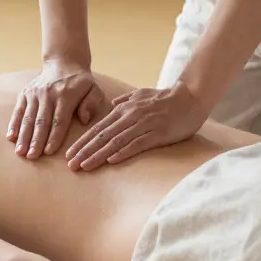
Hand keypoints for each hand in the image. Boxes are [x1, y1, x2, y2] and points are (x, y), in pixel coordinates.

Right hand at [7, 61, 106, 158]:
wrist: (63, 63)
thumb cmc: (81, 82)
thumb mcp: (94, 88)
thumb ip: (92, 103)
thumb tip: (84, 119)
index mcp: (66, 96)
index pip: (59, 120)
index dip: (53, 137)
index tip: (48, 151)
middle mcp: (48, 95)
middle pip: (41, 121)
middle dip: (36, 140)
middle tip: (32, 156)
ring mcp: (35, 94)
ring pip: (28, 118)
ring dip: (24, 136)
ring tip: (20, 152)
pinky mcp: (25, 93)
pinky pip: (18, 111)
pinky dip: (14, 124)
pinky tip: (10, 137)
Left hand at [66, 83, 208, 170]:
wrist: (191, 96)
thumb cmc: (166, 98)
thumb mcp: (141, 94)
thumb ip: (126, 101)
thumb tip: (113, 106)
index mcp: (124, 110)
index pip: (98, 128)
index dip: (83, 142)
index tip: (69, 154)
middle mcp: (130, 117)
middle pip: (102, 136)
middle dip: (84, 151)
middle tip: (70, 165)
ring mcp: (143, 125)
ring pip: (116, 142)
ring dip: (98, 155)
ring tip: (84, 166)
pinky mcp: (157, 133)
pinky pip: (137, 144)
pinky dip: (123, 152)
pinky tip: (111, 160)